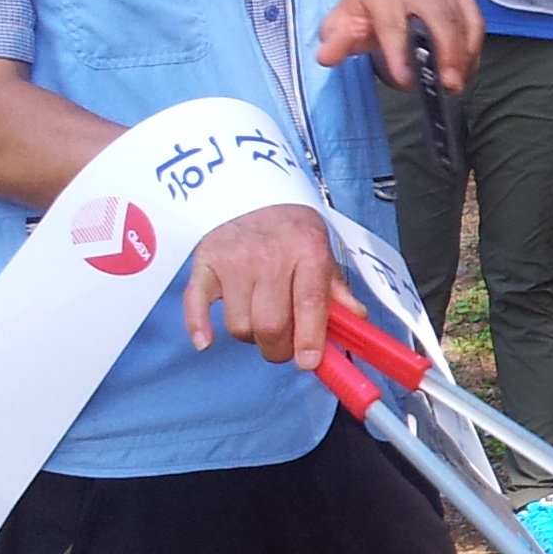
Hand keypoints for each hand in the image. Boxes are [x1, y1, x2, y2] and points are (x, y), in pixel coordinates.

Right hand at [183, 202, 360, 372]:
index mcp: (308, 252)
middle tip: (283, 347)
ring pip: (239, 325)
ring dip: (250, 336)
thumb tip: (356, 321)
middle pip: (271, 325)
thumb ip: (337, 291)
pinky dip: (198, 328)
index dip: (309, 339)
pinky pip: (196, 305)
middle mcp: (270, 256)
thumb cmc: (293, 231)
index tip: (308, 362)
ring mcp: (234, 260)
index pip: (310, 303)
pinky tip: (206, 341)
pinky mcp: (206, 263)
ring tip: (258, 321)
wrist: (252, 192)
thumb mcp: (323, 252)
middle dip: (279, 349)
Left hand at [321, 0, 481, 92]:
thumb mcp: (344, 26)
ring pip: (459, 20)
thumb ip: (336, 42)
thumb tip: (327, 56)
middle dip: (445, 53)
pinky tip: (466, 67)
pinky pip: (474, 20)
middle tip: (447, 84)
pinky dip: (473, 46)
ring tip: (456, 82)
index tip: (406, 80)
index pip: (392, 20)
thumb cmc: (368, 14)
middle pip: (437, 16)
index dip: (399, 51)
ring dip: (462, 55)